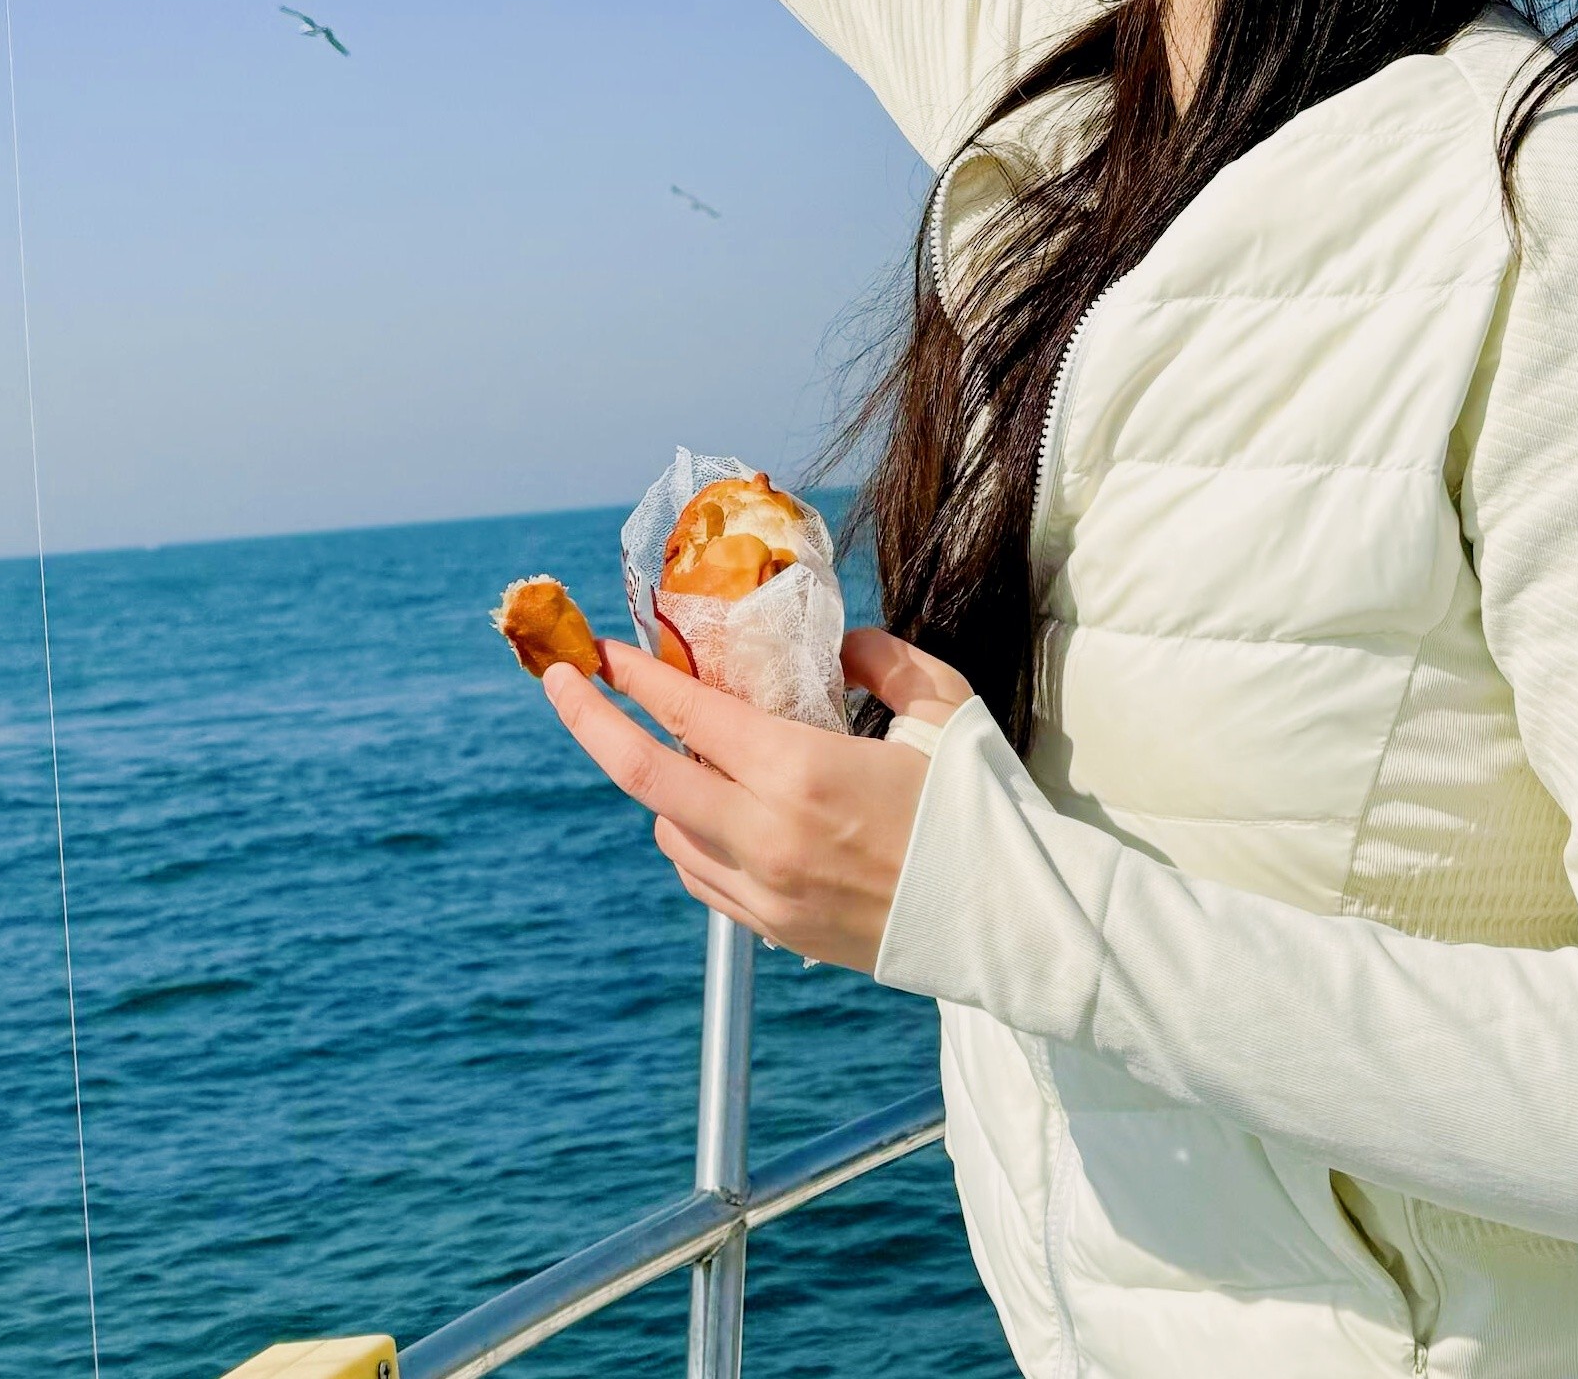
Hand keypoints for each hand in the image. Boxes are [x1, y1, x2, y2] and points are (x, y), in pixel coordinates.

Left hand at [540, 626, 973, 972]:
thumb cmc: (986, 807)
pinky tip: (714, 810)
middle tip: (559, 677)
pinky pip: (704, 878)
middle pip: (644, 777)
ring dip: (659, 784)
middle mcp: (768, 837)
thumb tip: (835, 647)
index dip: (633, 675)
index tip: (596, 644)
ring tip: (675, 745)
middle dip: (589, 721)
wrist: (1018, 927)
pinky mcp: (780, 933)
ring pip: (670, 831)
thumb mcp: (942, 703)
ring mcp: (768, 894)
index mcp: (804, 772)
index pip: (689, 715)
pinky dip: (691, 836)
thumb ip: (880, 658)